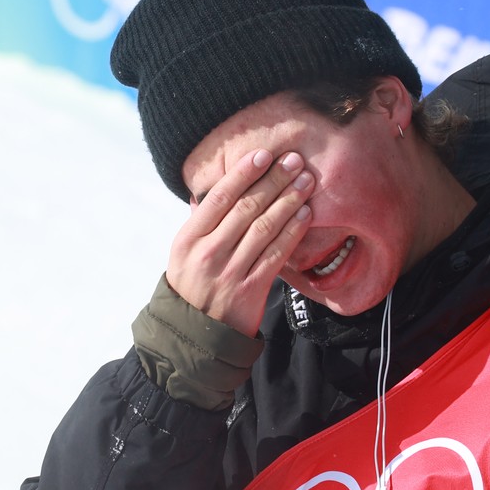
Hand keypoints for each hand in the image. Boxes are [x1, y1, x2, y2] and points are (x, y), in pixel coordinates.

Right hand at [167, 149, 313, 337]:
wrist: (195, 335)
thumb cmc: (192, 285)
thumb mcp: (184, 252)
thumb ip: (204, 222)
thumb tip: (226, 185)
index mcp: (188, 239)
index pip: (219, 198)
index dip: (243, 173)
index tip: (264, 155)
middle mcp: (208, 253)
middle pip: (246, 208)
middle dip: (273, 180)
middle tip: (294, 160)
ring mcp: (230, 272)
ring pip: (264, 228)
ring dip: (288, 201)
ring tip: (305, 181)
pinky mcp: (250, 290)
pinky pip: (275, 255)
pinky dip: (292, 232)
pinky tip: (304, 215)